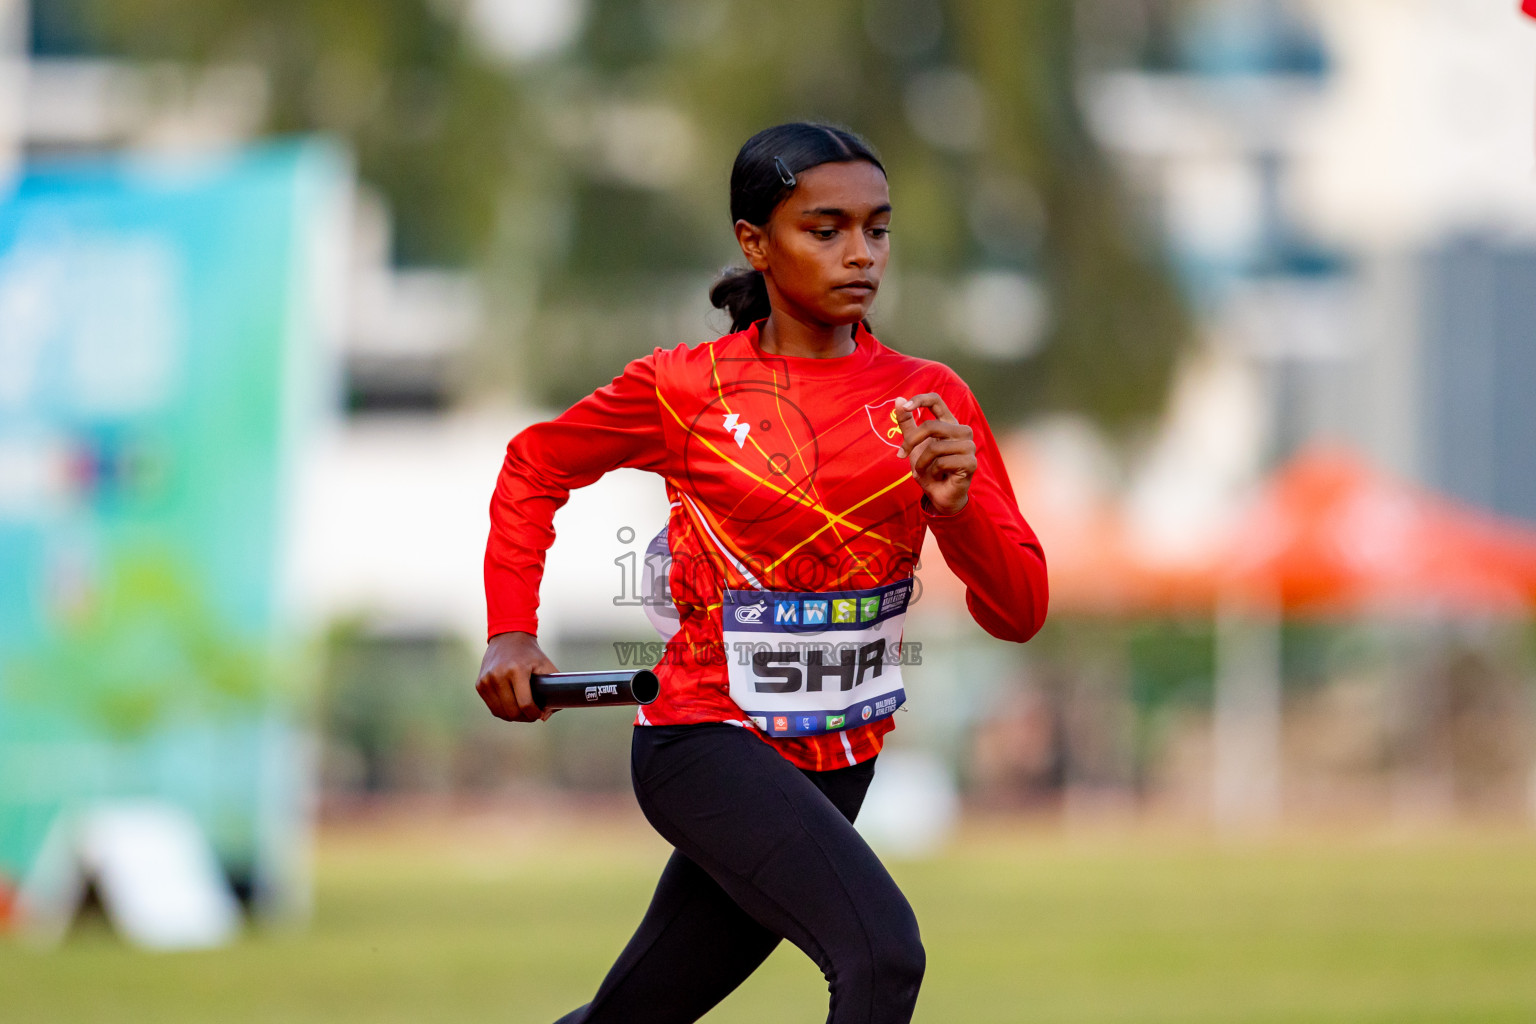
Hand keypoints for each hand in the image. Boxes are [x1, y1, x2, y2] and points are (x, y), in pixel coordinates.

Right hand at [476, 631, 557, 722]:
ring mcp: (486, 680)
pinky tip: (512, 708)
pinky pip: (492, 707)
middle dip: (525, 718)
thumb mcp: (546, 665)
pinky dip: (503, 711)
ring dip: (514, 717)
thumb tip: (545, 717)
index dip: (534, 714)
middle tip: (533, 715)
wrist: (508, 636)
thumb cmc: (530, 653)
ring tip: (523, 713)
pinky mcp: (479, 684)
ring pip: (500, 713)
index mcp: (517, 670)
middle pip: (512, 711)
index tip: (540, 714)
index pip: (525, 703)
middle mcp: (498, 675)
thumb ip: (553, 689)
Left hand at [894, 393, 974, 514]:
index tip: (906, 407)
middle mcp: (962, 431)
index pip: (936, 400)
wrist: (939, 495)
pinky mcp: (971, 462)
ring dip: (922, 462)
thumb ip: (907, 423)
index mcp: (948, 423)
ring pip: (935, 447)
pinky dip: (933, 472)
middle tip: (902, 454)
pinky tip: (939, 477)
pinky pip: (942, 462)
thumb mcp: (913, 445)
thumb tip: (898, 399)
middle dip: (911, 442)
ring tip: (925, 470)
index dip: (920, 399)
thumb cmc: (928, 469)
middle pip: (931, 426)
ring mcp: (969, 446)